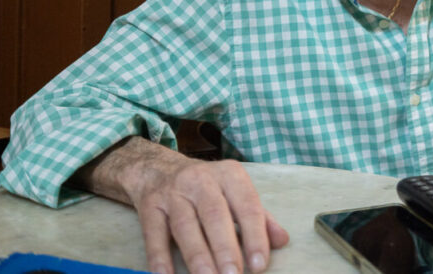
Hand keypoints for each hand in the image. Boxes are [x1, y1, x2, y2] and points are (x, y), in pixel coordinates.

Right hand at [75, 137, 288, 273]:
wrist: (158, 169)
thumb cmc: (207, 187)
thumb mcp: (235, 192)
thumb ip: (260, 217)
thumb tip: (282, 240)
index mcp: (230, 175)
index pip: (247, 206)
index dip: (255, 236)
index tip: (260, 265)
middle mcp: (201, 180)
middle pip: (215, 215)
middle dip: (226, 248)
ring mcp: (173, 193)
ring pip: (185, 226)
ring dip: (197, 256)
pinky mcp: (149, 206)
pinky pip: (154, 235)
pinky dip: (160, 258)